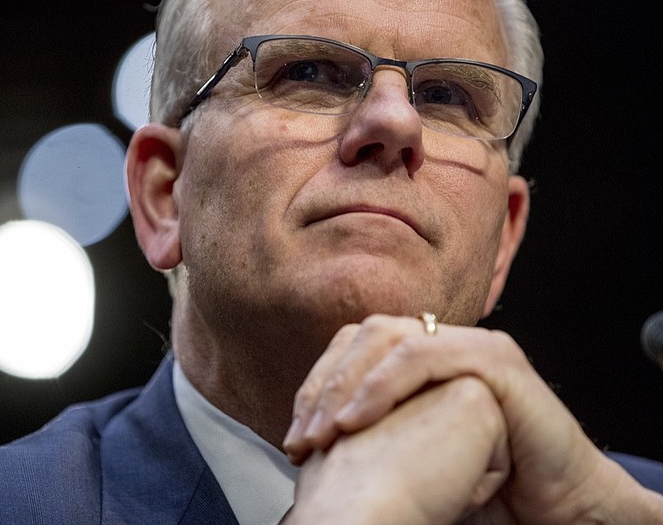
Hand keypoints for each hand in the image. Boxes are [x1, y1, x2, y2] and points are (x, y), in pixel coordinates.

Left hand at [283, 314, 662, 522]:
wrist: (552, 506)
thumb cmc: (482, 485)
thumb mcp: (408, 455)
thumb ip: (368, 433)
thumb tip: (303, 442)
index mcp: (416, 360)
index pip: (350, 351)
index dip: (316, 388)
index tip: (293, 438)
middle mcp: (441, 342)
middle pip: (363, 338)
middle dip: (324, 386)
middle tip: (301, 437)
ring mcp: (469, 345)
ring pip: (388, 339)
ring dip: (346, 384)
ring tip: (324, 431)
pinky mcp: (494, 359)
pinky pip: (424, 356)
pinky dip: (383, 384)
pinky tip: (356, 418)